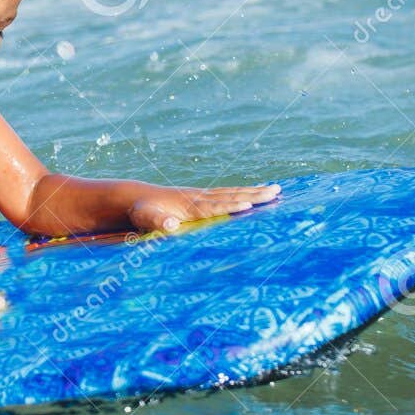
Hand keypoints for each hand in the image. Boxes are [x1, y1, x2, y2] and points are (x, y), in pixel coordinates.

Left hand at [127, 182, 280, 232]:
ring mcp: (202, 196)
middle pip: (230, 196)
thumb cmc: (142, 212)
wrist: (137, 198)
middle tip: (276, 192)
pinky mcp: (203, 197)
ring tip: (277, 190)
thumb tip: (172, 225)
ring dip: (255, 191)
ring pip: (233, 193)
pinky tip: (256, 193)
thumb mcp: (145, 218)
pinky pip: (228, 194)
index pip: (213, 207)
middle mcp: (199, 198)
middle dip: (253, 195)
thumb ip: (158, 221)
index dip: (230, 206)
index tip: (248, 204)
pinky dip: (244, 192)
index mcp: (188, 206)